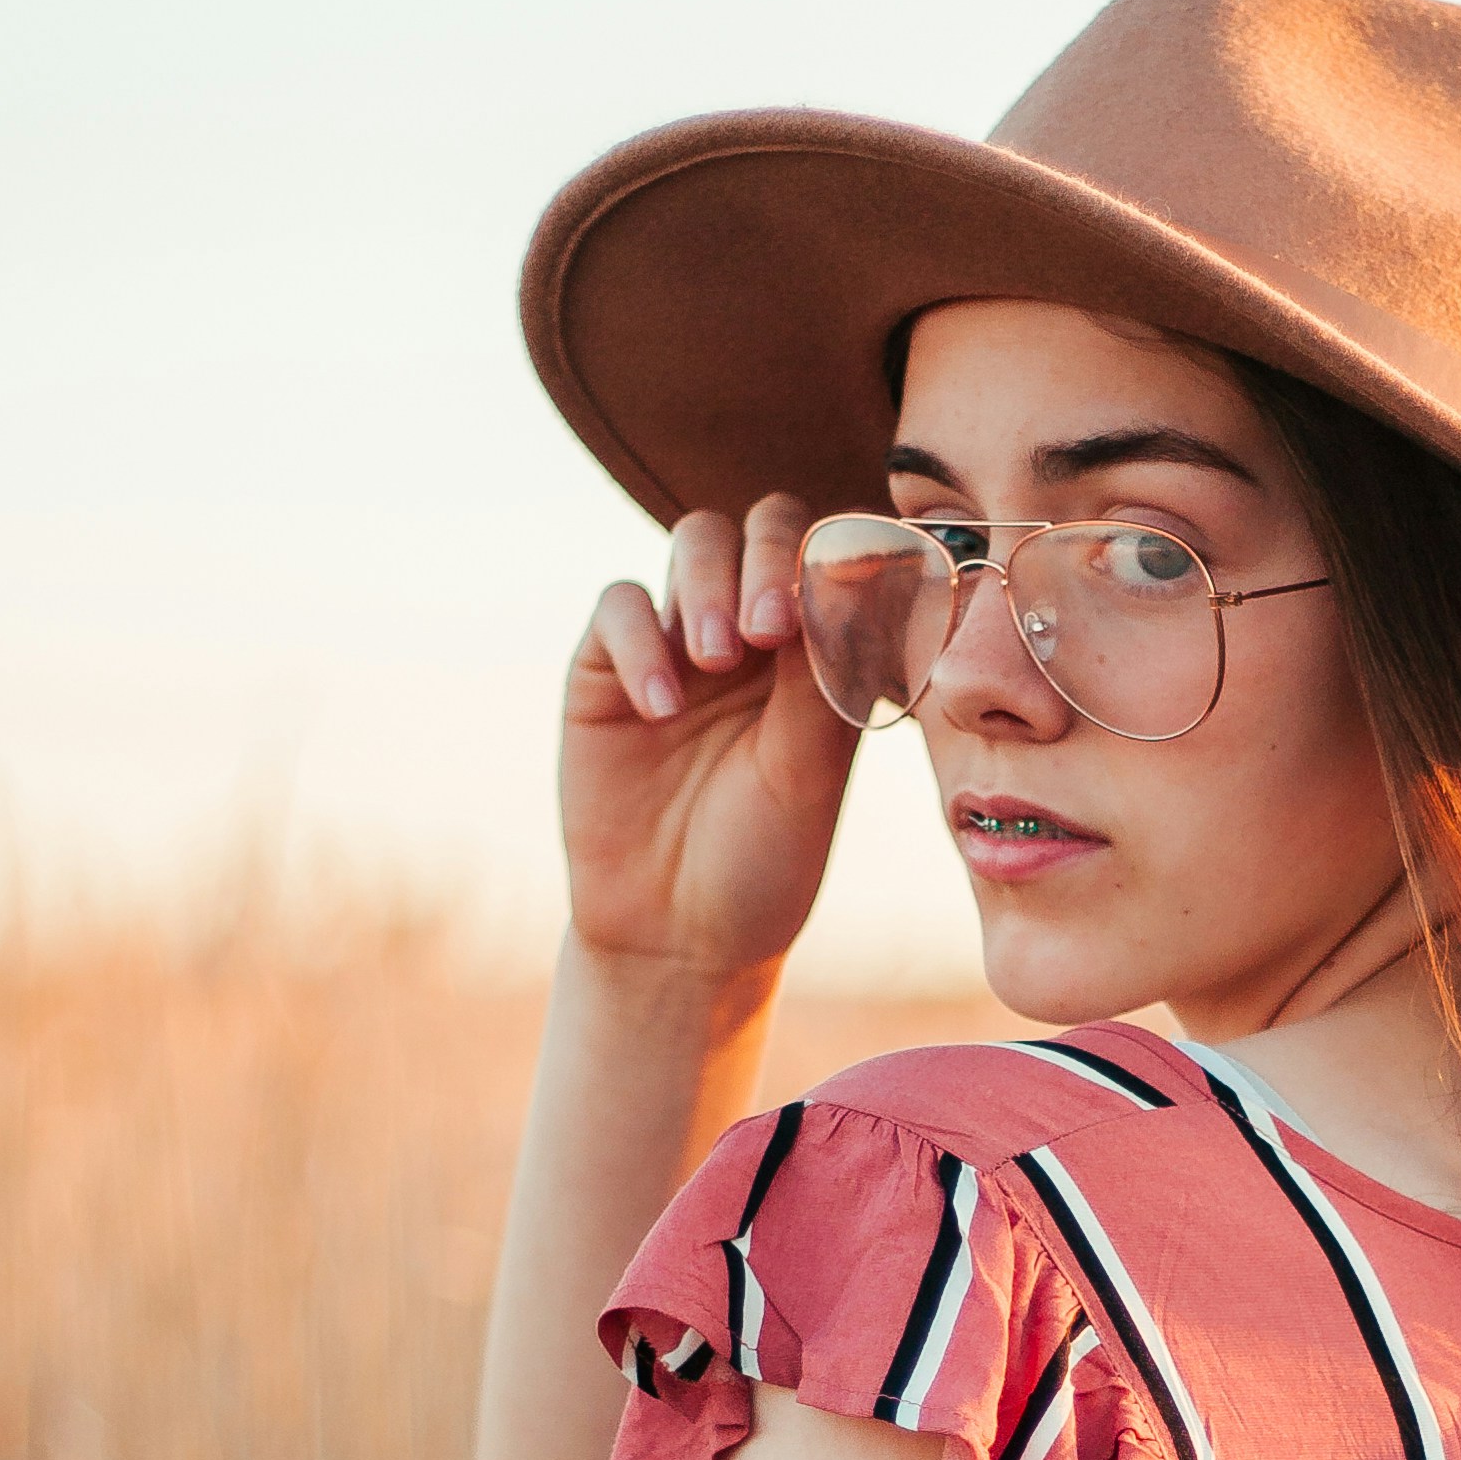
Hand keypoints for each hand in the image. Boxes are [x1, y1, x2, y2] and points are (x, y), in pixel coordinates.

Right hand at [562, 494, 860, 981]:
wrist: (680, 936)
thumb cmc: (764, 858)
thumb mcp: (812, 768)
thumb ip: (827, 668)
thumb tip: (850, 565)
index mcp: (824, 650)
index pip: (838, 553)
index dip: (843, 553)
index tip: (850, 597)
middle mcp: (757, 633)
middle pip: (767, 523)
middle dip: (773, 556)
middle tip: (772, 628)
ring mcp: (682, 642)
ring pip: (698, 541)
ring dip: (715, 582)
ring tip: (720, 659)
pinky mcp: (609, 669)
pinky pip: (622, 605)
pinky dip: (643, 640)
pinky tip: (662, 708)